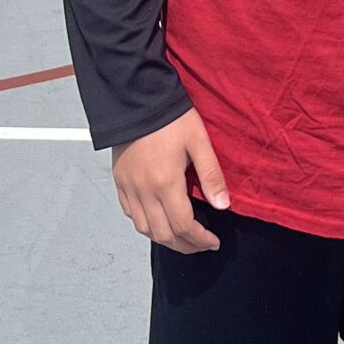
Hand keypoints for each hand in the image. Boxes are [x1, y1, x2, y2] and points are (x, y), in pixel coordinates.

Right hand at [110, 108, 229, 254]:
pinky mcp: (120, 181)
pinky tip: (158, 219)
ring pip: (144, 229)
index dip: (200, 240)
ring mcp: (129, 187)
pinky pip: (130, 213)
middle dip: (185, 245)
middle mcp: (144, 190)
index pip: (184, 226)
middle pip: (164, 235)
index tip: (212, 241)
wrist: (138, 99)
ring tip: (183, 236)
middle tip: (201, 244)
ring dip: (165, 239)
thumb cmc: (171, 118)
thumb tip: (223, 205)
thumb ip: (211, 175)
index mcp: (166, 182)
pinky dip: (145, 224)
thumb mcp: (199, 142)